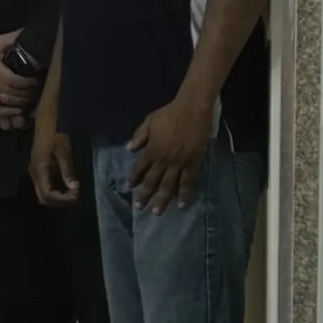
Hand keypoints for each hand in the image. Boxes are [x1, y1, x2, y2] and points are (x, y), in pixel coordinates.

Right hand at [0, 32, 39, 116]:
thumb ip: (14, 39)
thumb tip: (30, 34)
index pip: (13, 80)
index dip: (26, 83)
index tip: (35, 81)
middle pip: (10, 93)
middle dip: (25, 94)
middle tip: (35, 91)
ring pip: (3, 102)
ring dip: (18, 103)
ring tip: (28, 100)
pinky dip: (5, 112)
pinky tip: (16, 111)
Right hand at [28, 112, 78, 206]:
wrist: (46, 121)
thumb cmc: (55, 134)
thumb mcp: (64, 151)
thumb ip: (67, 170)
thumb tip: (74, 188)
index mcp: (39, 170)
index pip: (47, 194)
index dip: (62, 199)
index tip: (76, 194)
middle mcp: (34, 174)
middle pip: (43, 198)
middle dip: (60, 201)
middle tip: (75, 196)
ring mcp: (35, 172)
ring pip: (43, 194)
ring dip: (58, 198)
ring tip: (73, 193)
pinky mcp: (39, 170)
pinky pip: (46, 187)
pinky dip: (56, 191)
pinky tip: (67, 186)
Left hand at [127, 96, 215, 213]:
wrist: (192, 110)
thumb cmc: (169, 114)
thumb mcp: (149, 121)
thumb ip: (139, 136)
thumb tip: (129, 149)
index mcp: (152, 150)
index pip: (139, 168)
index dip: (133, 178)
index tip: (128, 188)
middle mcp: (164, 160)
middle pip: (152, 181)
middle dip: (145, 195)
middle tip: (139, 207)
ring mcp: (179, 163)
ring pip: (169, 185)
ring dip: (162, 199)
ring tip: (156, 212)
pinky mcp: (193, 163)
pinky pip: (188, 181)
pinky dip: (185, 193)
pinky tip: (181, 204)